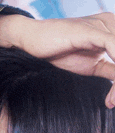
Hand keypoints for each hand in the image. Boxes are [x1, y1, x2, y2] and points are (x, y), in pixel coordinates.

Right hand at [0, 13, 114, 107]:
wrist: (33, 41)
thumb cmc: (59, 51)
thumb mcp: (91, 66)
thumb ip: (110, 70)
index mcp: (112, 30)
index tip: (112, 100)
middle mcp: (111, 24)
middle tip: (111, 101)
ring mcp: (102, 26)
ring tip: (111, 100)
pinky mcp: (91, 31)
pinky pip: (113, 45)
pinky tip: (112, 87)